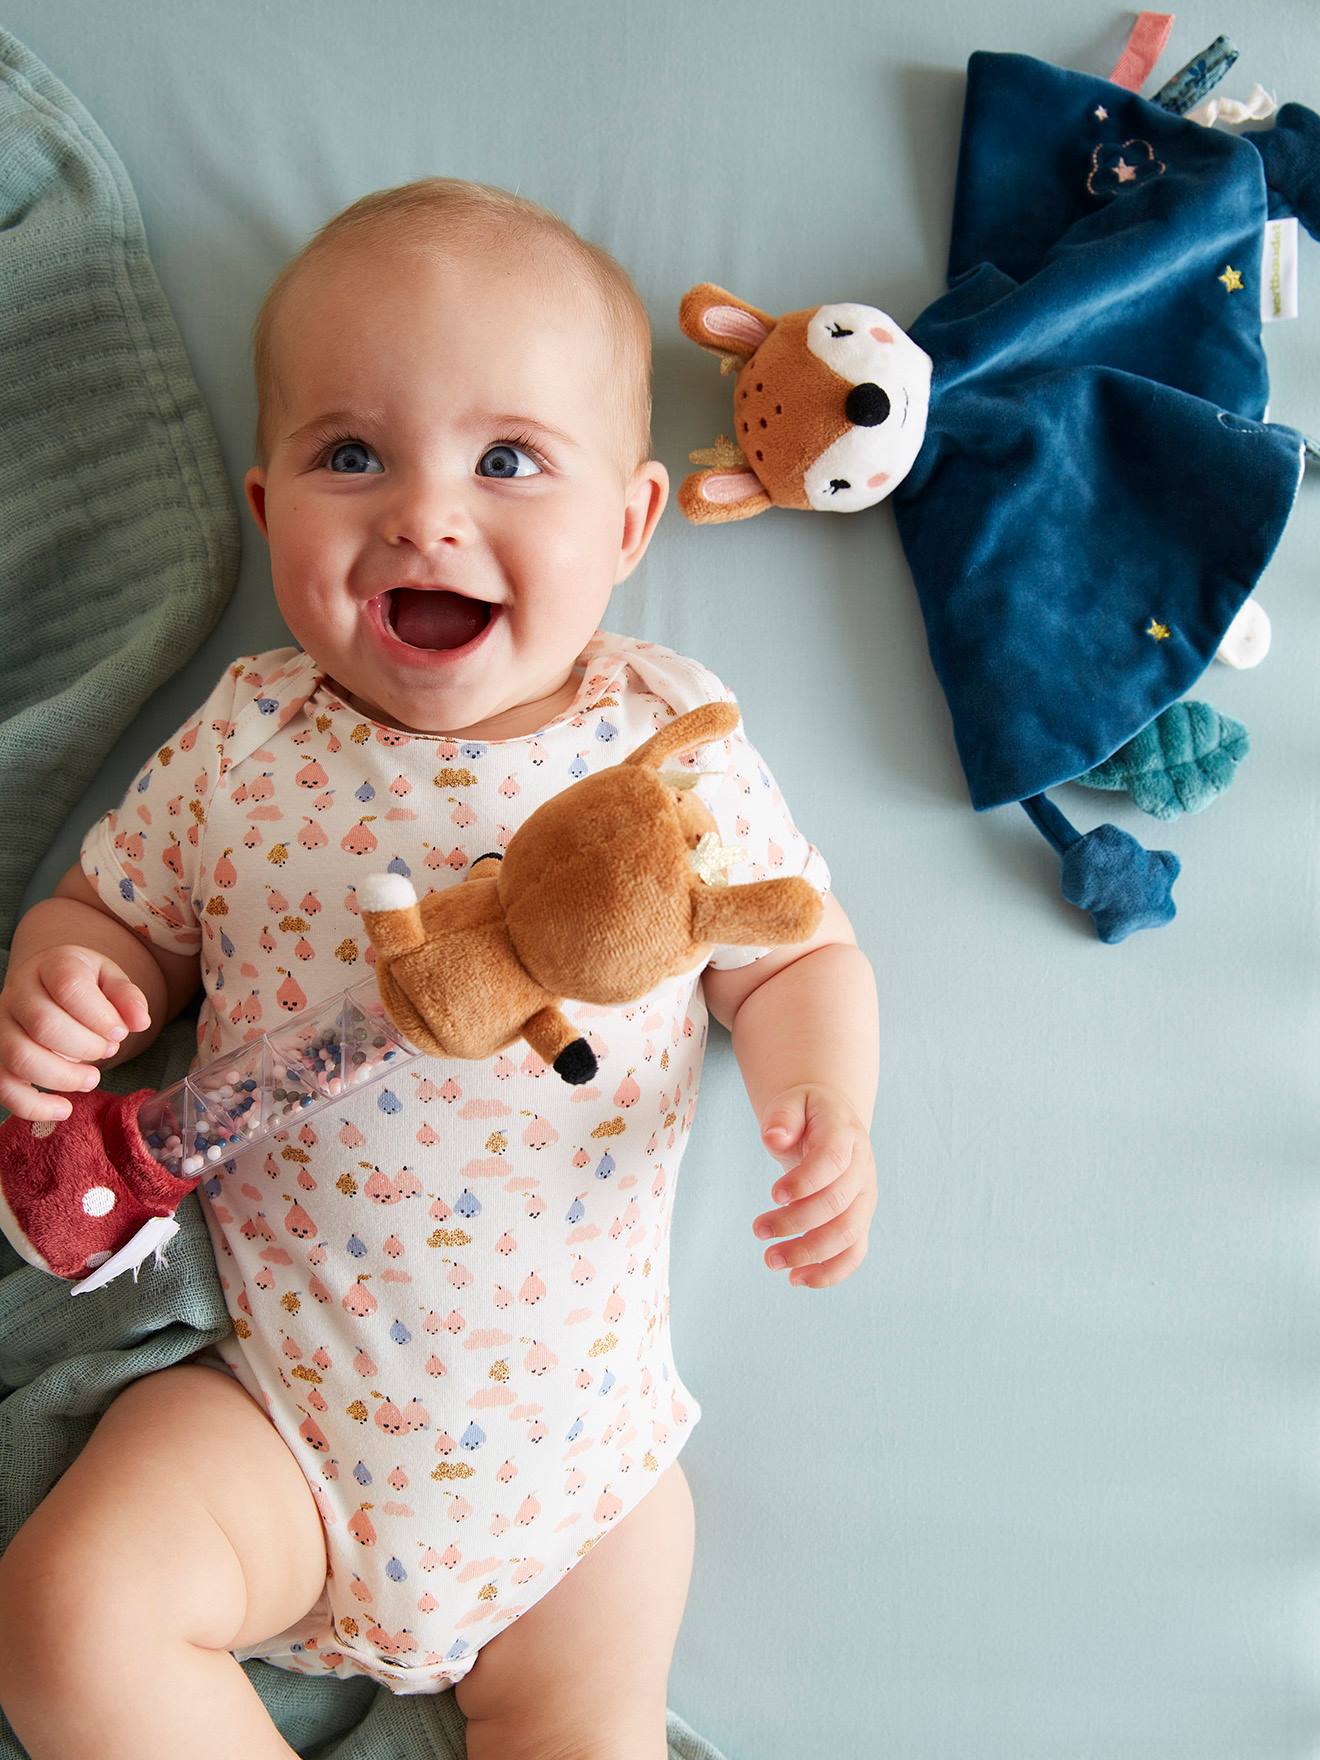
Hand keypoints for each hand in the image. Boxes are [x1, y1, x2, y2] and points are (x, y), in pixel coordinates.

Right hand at [0, 946, 150, 1121]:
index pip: (68, 986)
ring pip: (19, 1057)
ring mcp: (2, 1026)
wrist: (47, 986)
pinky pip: (3, 1086)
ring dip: (63, 1077)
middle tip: (108, 1050)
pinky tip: (63, 1109)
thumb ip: (127, 997)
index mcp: (51, 966)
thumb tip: (140, 1022)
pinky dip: (33, 1106)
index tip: (120, 1032)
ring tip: (92, 1078)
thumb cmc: (83, 987)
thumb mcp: (110, 980)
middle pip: (43, 1024)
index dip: (99, 1015)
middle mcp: (19, 993)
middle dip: (86, 1047)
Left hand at [752, 1084, 876, 1288]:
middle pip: (837, 1205)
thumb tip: (774, 1138)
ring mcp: (865, 1198)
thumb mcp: (792, 1102)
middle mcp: (862, 1169)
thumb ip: (783, 1117)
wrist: (832, 1123)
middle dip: (796, 1223)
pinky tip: (798, 1279)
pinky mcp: (859, 1221)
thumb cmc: (807, 1114)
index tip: (772, 1194)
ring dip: (810, 1253)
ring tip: (772, 1260)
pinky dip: (831, 1272)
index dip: (804, 1182)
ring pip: (848, 1234)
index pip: (832, 1162)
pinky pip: (855, 1253)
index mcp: (846, 1135)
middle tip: (759, 1231)